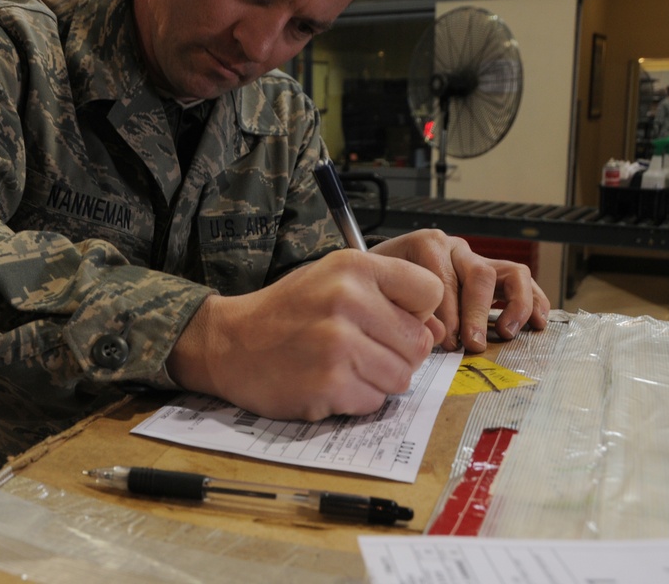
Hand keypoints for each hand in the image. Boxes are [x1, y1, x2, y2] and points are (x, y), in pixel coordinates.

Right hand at [167, 250, 444, 420]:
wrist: (229, 343)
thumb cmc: (286, 313)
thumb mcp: (335, 282)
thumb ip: (388, 298)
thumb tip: (438, 332)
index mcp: (353, 266)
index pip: (430, 292)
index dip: (415, 312)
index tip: (387, 318)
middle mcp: (348, 299)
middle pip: (420, 343)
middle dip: (396, 353)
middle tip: (356, 348)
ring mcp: (338, 343)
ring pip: (402, 377)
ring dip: (377, 379)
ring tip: (340, 365)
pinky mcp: (330, 383)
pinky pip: (375, 401)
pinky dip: (355, 399)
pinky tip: (327, 382)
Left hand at [369, 230, 549, 351]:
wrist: (379, 270)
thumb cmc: (381, 282)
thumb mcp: (383, 289)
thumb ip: (406, 308)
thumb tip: (439, 335)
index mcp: (426, 245)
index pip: (445, 277)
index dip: (447, 312)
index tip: (446, 340)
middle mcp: (455, 248)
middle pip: (479, 274)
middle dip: (477, 313)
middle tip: (473, 343)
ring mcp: (476, 258)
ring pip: (510, 272)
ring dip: (514, 305)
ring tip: (507, 332)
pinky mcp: (493, 272)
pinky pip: (522, 280)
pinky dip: (534, 300)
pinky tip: (537, 322)